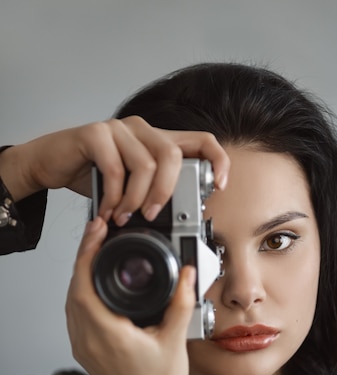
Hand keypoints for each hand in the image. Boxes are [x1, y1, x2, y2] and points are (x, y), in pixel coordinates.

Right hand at [0, 117, 229, 223]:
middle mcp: (142, 129)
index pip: (201, 141)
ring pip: (146, 163)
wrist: (50, 163)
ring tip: (124, 216)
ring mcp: (118, 128)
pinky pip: (115, 167)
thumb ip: (153, 191)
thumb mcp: (130, 186)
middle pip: (173, 155)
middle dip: (166, 192)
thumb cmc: (92, 174)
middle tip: (152, 215)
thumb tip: (179, 217)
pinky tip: (109, 210)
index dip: (218, 161)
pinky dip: (114, 196)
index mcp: (158, 141)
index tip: (219, 187)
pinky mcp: (95, 133)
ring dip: (136, 199)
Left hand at [66, 216, 195, 374]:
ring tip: (95, 255)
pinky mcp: (85, 353)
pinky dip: (81, 295)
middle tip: (97, 237)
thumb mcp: (175, 339)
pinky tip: (93, 286)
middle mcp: (88, 341)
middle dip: (83, 259)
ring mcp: (83, 348)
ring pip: (70, 303)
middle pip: (72, 290)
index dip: (87, 255)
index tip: (96, 234)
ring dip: (80, 277)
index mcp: (107, 335)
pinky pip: (74, 316)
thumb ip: (181, 301)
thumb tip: (186, 274)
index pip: (83, 285)